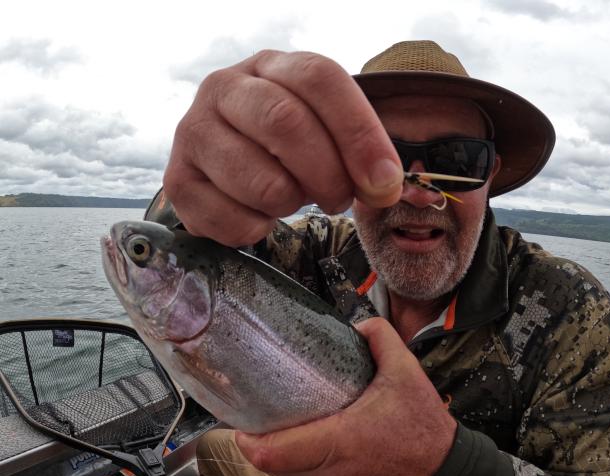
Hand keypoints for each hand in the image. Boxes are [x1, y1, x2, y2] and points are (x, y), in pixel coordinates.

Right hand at [164, 50, 403, 246]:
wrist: (226, 168)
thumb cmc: (288, 149)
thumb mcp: (326, 134)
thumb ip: (360, 154)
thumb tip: (384, 187)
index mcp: (271, 66)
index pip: (319, 78)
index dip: (359, 133)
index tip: (384, 181)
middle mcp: (224, 88)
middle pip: (285, 122)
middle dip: (328, 175)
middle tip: (340, 200)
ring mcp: (193, 132)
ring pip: (260, 180)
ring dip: (291, 204)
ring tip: (292, 199)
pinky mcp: (178, 181)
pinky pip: (232, 220)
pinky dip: (259, 229)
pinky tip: (259, 214)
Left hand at [234, 317, 456, 475]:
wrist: (443, 472)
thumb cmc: (423, 427)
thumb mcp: (405, 371)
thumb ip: (379, 337)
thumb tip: (355, 325)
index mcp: (341, 442)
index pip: (272, 452)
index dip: (247, 438)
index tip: (242, 417)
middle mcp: (330, 473)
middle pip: (270, 465)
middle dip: (256, 441)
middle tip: (256, 414)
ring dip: (274, 454)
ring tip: (275, 426)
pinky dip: (293, 465)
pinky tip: (301, 443)